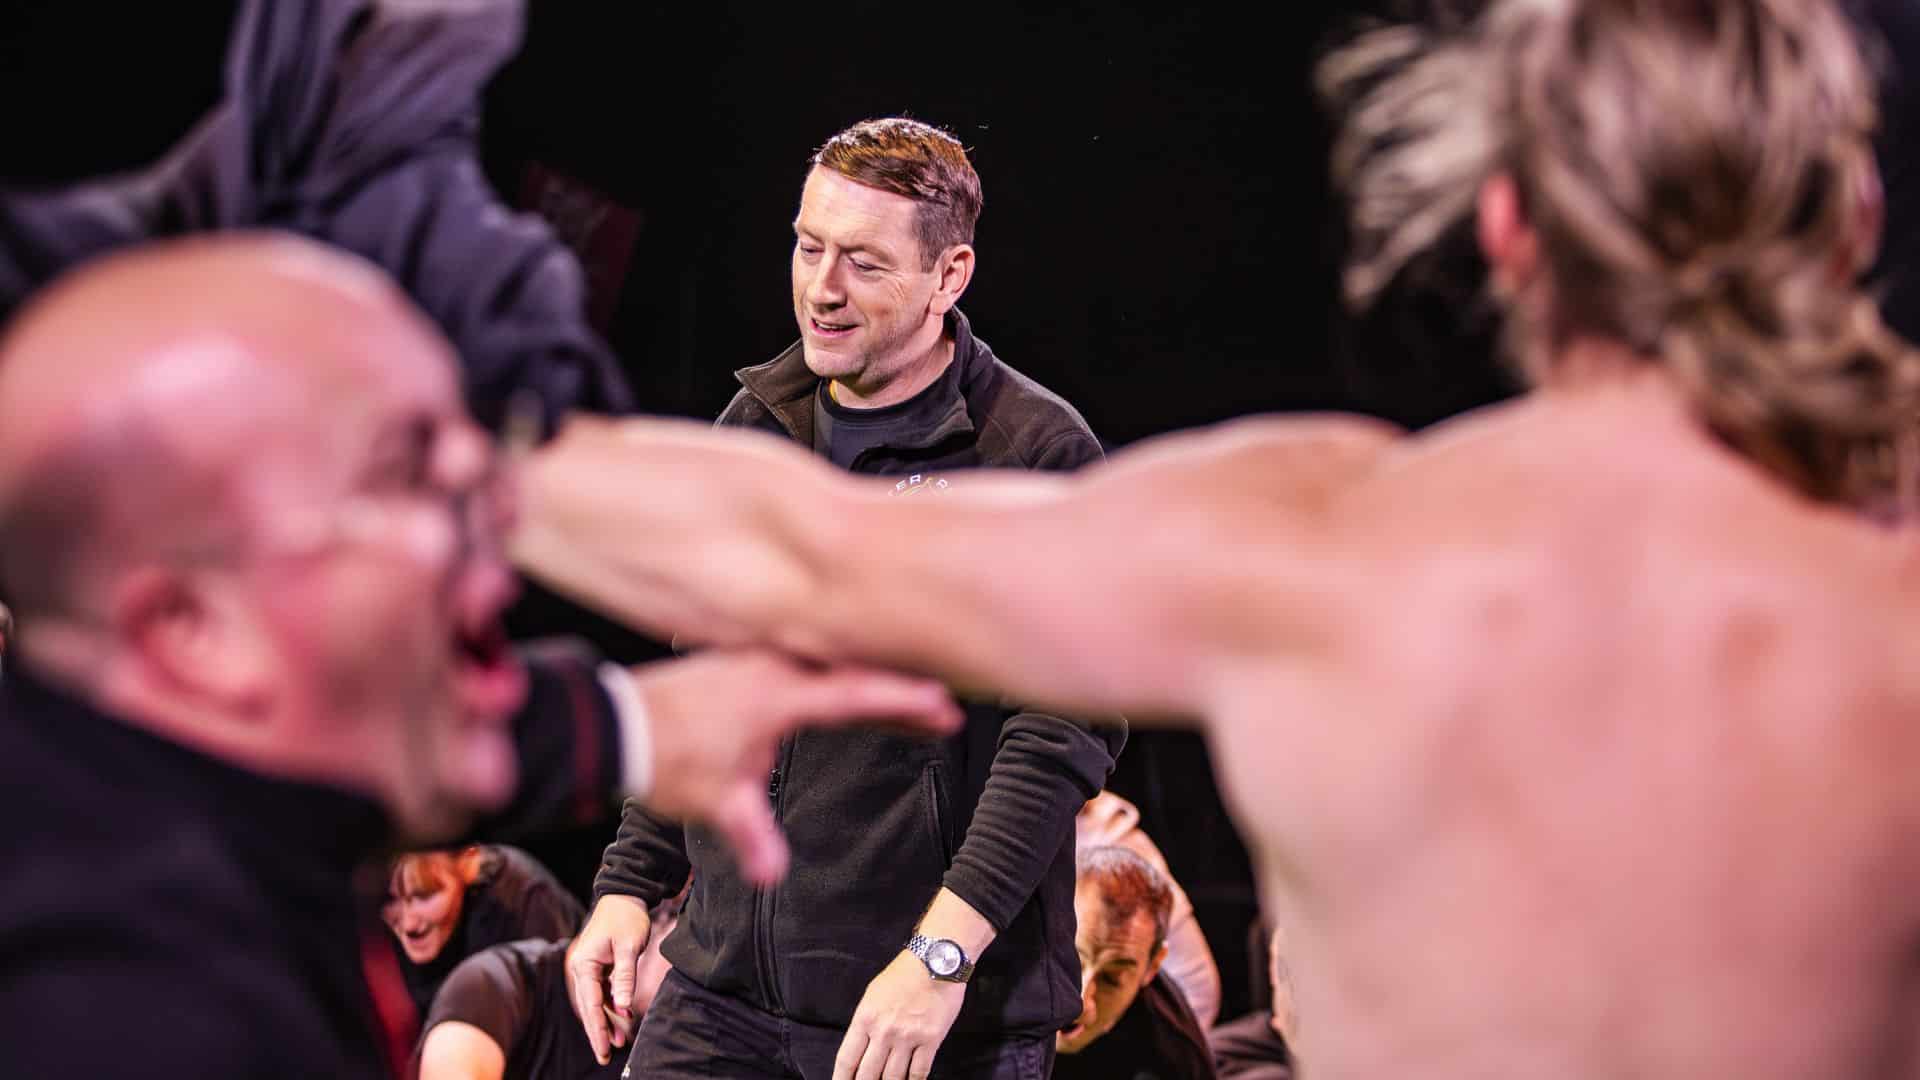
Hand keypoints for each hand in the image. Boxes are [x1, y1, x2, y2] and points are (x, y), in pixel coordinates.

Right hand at [565, 895, 651, 1065]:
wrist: (624, 895)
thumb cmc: (627, 918)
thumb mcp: (629, 948)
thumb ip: (625, 978)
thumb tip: (623, 1008)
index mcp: (584, 963)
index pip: (591, 1003)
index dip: (598, 1028)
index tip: (604, 1049)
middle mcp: (581, 967)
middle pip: (588, 1006)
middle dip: (598, 1031)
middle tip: (606, 1057)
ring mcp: (588, 967)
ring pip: (594, 1001)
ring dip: (605, 1021)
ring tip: (616, 1043)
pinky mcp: (597, 966)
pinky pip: (601, 992)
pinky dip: (610, 1006)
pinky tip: (620, 1020)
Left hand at [633, 649, 961, 884]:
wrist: (612, 726)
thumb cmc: (666, 760)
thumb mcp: (717, 802)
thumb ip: (752, 835)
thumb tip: (772, 875)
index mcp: (779, 695)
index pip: (857, 695)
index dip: (904, 702)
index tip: (944, 708)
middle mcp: (772, 664)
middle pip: (851, 672)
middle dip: (898, 692)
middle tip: (940, 711)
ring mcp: (753, 655)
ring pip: (825, 660)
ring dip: (864, 679)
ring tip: (898, 700)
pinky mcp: (737, 657)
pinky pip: (799, 657)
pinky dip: (829, 672)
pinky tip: (836, 682)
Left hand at [833, 950, 965, 1079]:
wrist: (936, 961)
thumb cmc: (904, 974)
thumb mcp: (874, 994)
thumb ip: (866, 1021)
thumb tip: (862, 1046)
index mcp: (865, 1018)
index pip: (847, 1059)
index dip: (841, 1079)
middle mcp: (884, 1031)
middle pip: (868, 1074)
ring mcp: (908, 1037)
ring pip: (893, 1077)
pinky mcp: (931, 1039)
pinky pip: (919, 1071)